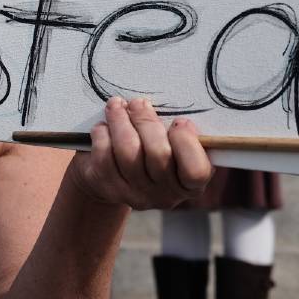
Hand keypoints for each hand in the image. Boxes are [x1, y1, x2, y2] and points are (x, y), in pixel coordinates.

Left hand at [68, 97, 212, 209]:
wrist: (116, 176)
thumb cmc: (154, 150)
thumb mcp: (175, 146)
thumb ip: (182, 135)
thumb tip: (178, 116)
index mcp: (189, 185)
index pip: (196, 171)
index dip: (187, 143)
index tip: (179, 121)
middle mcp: (165, 196)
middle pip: (158, 155)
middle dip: (146, 121)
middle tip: (138, 103)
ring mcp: (136, 195)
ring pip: (128, 153)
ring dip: (120, 121)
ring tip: (117, 104)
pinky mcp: (110, 189)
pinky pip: (104, 157)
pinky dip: (103, 135)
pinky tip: (104, 125)